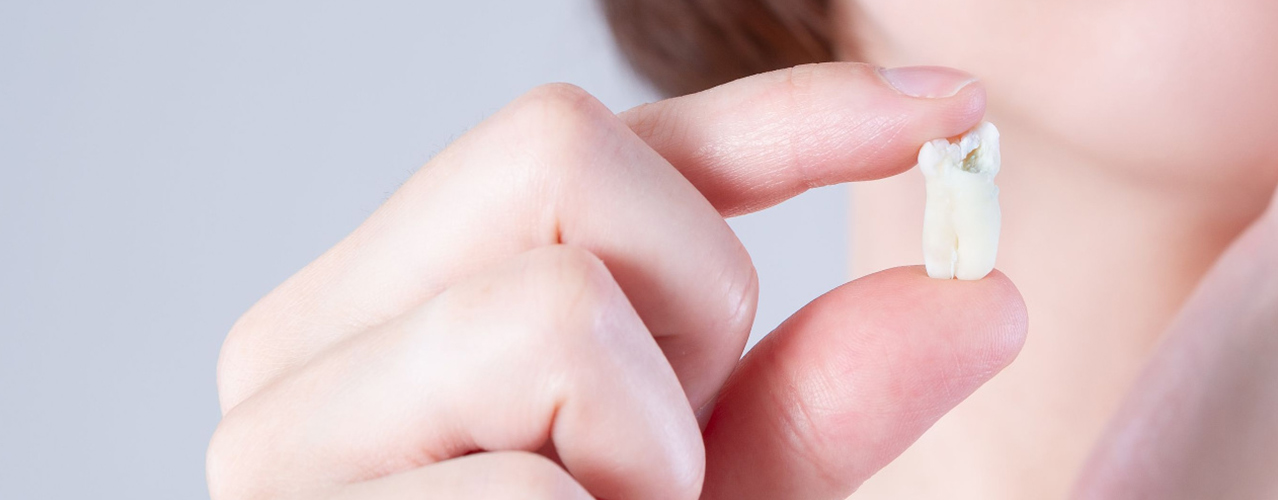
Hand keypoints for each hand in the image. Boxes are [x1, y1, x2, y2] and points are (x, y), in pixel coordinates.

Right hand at [208, 64, 1025, 499]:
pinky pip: (531, 490)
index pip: (595, 142)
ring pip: (549, 311)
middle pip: (557, 151)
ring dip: (647, 454)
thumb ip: (819, 407)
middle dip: (692, 295)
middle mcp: (307, 356)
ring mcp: (279, 452)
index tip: (950, 113)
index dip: (785, 113)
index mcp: (395, 314)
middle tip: (672, 459)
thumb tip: (980, 298)